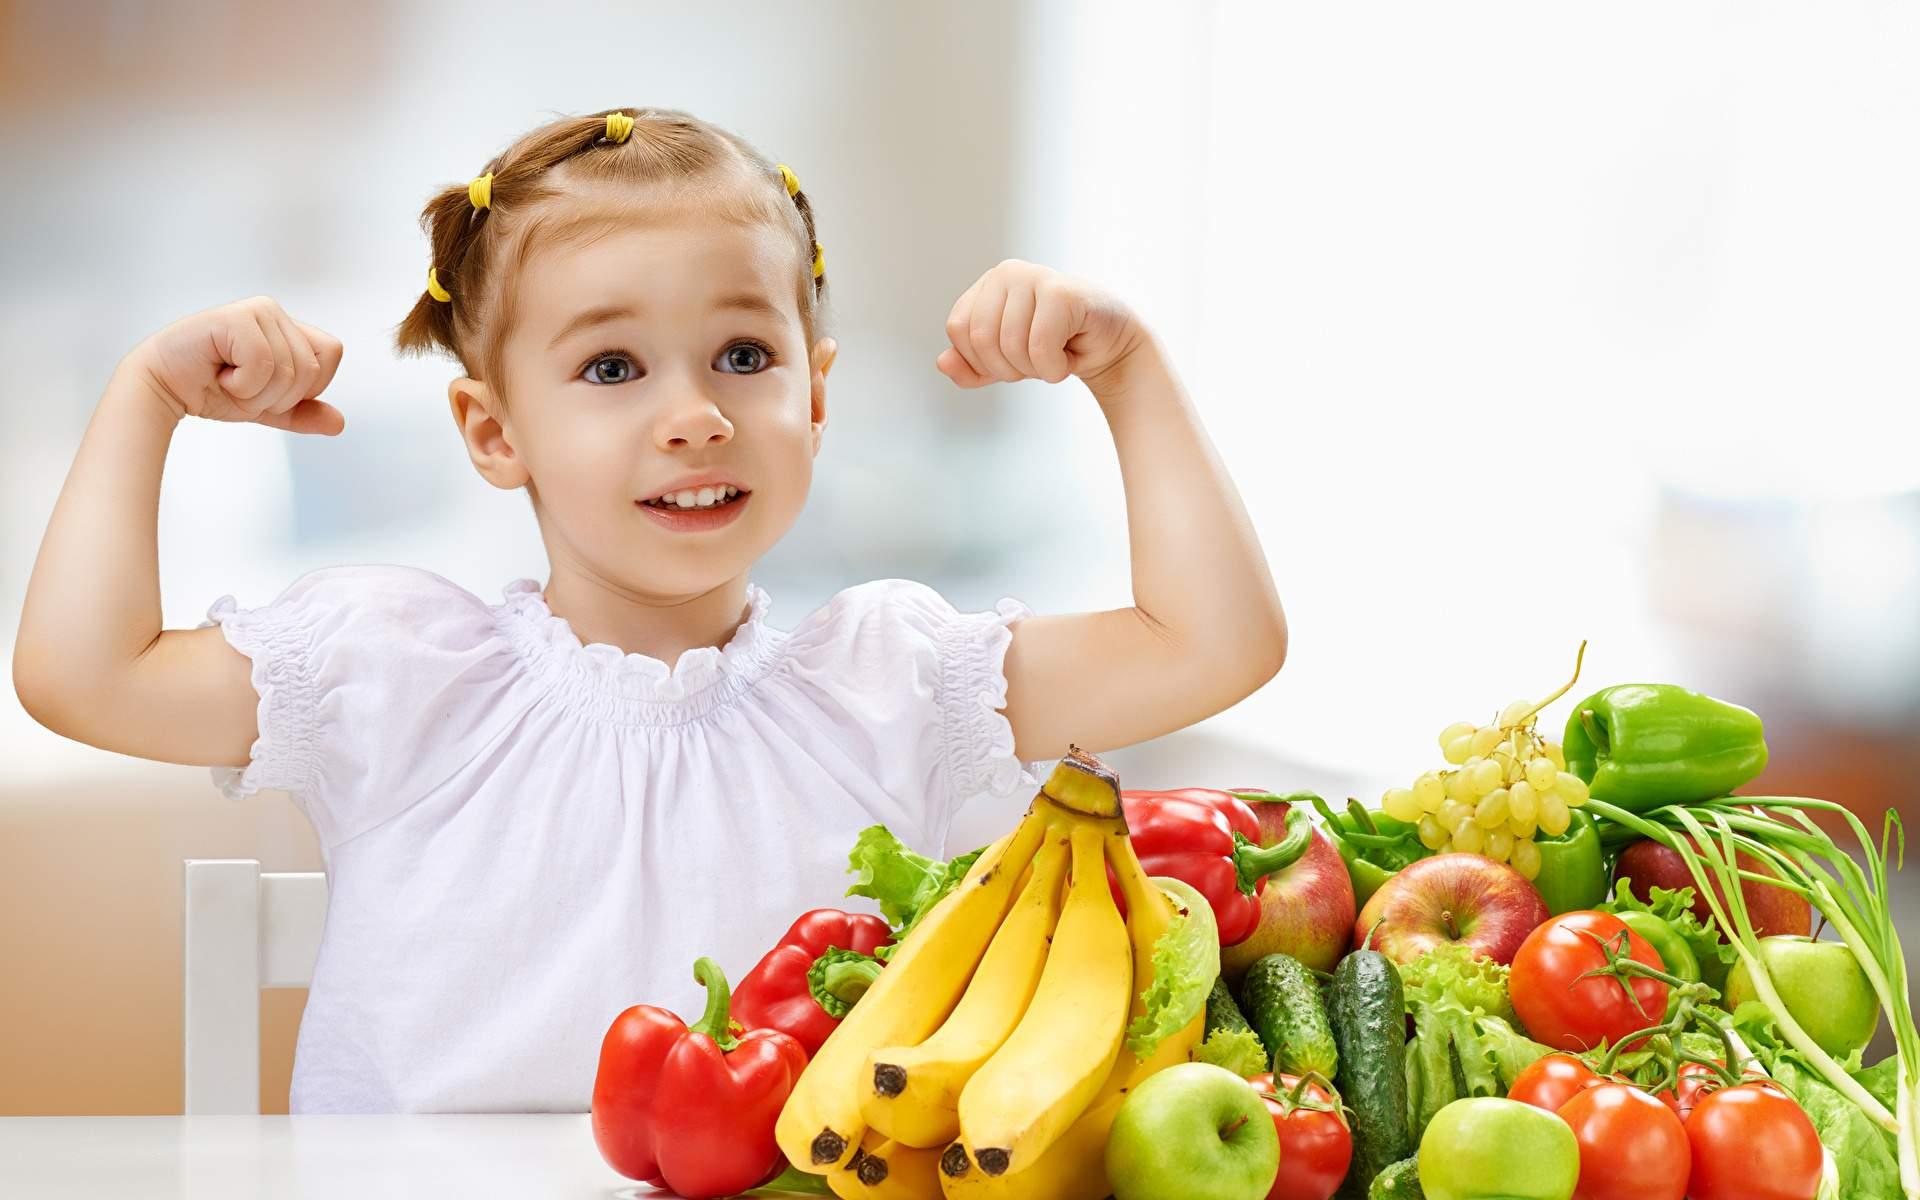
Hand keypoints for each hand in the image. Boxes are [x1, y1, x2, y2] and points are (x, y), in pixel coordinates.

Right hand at [129, 295, 344, 433]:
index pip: (330, 353)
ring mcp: (255, 310)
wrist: (162, 389)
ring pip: (289, 370)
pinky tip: (218, 373)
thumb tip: (339, 424)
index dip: (306, 384)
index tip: (267, 389)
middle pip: (311, 368)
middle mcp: (273, 312)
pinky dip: (243, 383)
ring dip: (257, 392)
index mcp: (286, 327)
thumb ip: (301, 413)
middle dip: (277, 396)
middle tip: (240, 385)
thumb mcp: (265, 407)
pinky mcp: (235, 317)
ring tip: (227, 378)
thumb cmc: (210, 390)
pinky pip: (264, 363)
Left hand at [936, 259, 1142, 388]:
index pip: (958, 330)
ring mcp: (1034, 276)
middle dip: (1008, 368)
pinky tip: (1071, 356)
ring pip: (1010, 347)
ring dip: (1035, 370)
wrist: (1110, 347)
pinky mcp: (1061, 292)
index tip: (1012, 360)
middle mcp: (1006, 272)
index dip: (981, 360)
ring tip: (1056, 356)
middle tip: (1037, 362)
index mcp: (987, 285)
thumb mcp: (1005, 364)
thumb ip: (970, 367)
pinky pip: (1039, 348)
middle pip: (981, 338)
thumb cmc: (1055, 349)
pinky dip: (1054, 368)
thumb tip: (942, 362)